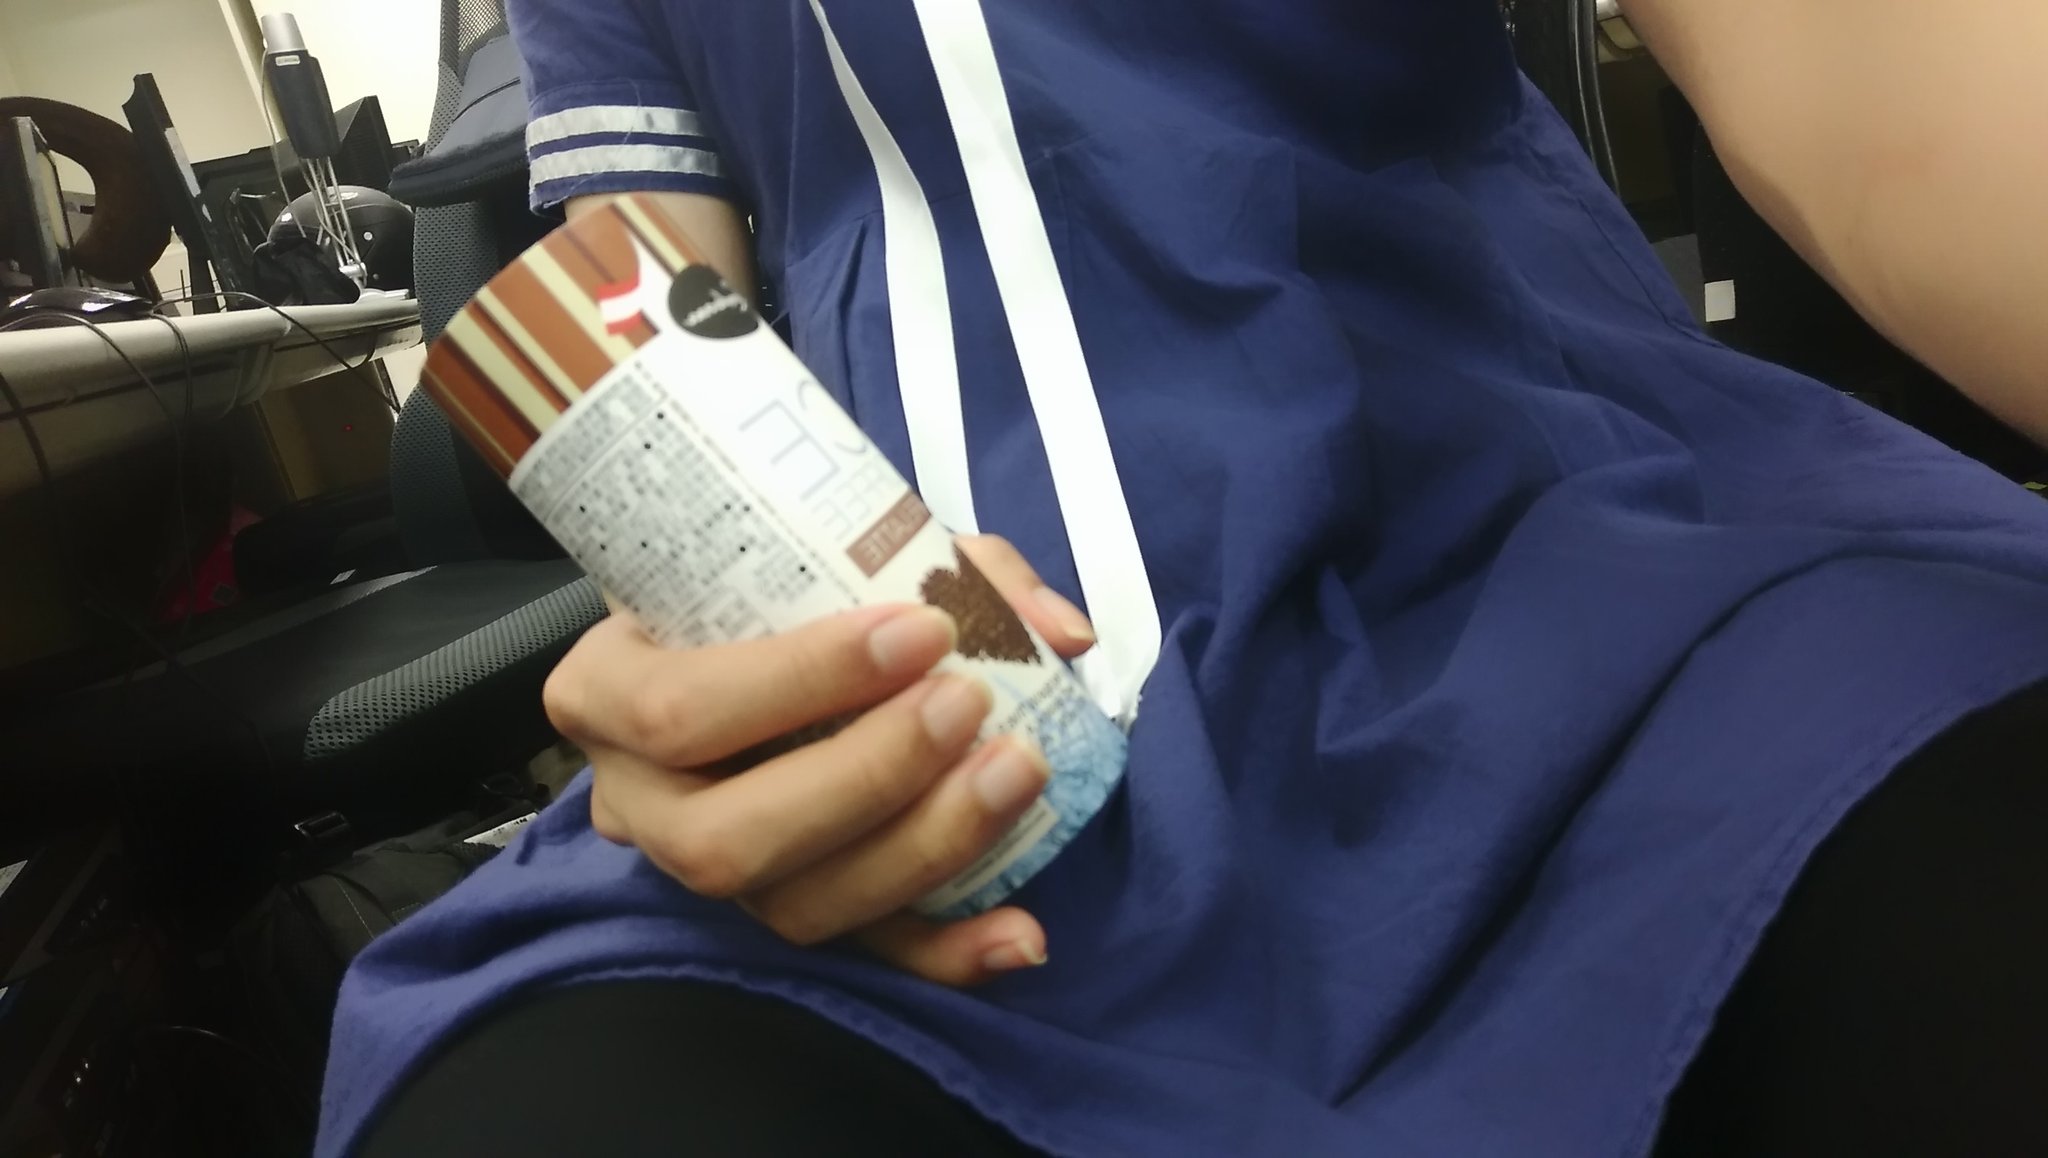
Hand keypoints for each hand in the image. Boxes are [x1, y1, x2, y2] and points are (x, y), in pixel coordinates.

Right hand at [543, 535, 1097, 985]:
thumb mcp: (816, 544)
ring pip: (793, 907)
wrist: (732, 632)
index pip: (678, 709)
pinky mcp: (782, 912)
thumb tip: (1058, 629)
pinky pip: (859, 957)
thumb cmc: (766, 586)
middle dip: (865, 777)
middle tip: (967, 704)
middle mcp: (640, 801)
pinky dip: (947, 951)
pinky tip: (1021, 932)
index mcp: (608, 692)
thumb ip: (938, 564)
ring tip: (1016, 773)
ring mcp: (706, 873)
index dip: (801, 679)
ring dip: (921, 848)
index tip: (922, 628)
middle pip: (725, 837)